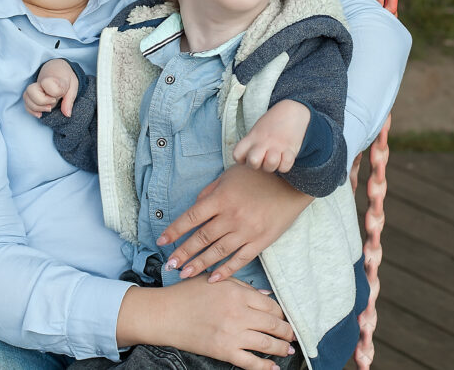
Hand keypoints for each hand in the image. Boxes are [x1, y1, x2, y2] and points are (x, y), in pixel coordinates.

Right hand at [22, 59, 78, 117]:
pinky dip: (31, 111)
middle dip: (42, 101)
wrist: (57, 70)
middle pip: (31, 90)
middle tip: (53, 102)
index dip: (53, 93)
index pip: (47, 83)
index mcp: (53, 78)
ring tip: (48, 108)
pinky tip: (40, 114)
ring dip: (36, 107)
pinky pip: (25, 103)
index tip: (59, 95)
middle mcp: (40, 82)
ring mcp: (34, 88)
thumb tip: (67, 114)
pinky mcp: (30, 95)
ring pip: (26, 97)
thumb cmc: (66, 80)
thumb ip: (69, 100)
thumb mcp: (73, 87)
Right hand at [116, 274, 294, 369]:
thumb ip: (243, 287)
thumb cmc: (187, 294)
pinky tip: (274, 368)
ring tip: (287, 349)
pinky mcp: (224, 351)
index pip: (270, 305)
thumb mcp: (215, 281)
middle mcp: (239, 313)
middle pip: (273, 324)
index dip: (281, 312)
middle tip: (292, 334)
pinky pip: (251, 362)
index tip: (284, 317)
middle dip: (287, 331)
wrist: (165, 314)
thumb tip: (267, 297)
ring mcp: (232, 334)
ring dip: (281, 348)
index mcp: (237, 293)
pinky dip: (265, 366)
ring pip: (267, 343)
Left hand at [158, 164, 311, 282]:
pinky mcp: (261, 241)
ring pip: (217, 252)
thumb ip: (210, 192)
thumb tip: (195, 207)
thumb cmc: (258, 175)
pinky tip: (213, 278)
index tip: (161, 241)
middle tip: (169, 265)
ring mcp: (246, 230)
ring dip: (199, 264)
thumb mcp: (228, 176)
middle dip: (182, 253)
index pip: (191, 218)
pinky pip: (240, 259)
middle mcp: (231, 216)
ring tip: (184, 274)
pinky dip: (226, 270)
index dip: (174, 231)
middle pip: (201, 238)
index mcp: (220, 199)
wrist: (292, 181)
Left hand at [232, 100, 309, 172]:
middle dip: (256, 165)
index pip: (237, 155)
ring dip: (272, 166)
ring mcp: (277, 146)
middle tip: (262, 159)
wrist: (291, 111)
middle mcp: (262, 142)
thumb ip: (249, 145)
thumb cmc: (270, 126)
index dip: (241, 160)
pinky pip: (285, 167)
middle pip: (253, 162)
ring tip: (275, 158)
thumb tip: (247, 162)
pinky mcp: (291, 150)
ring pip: (270, 165)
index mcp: (251, 137)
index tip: (248, 155)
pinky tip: (284, 158)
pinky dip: (284, 166)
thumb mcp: (256, 131)